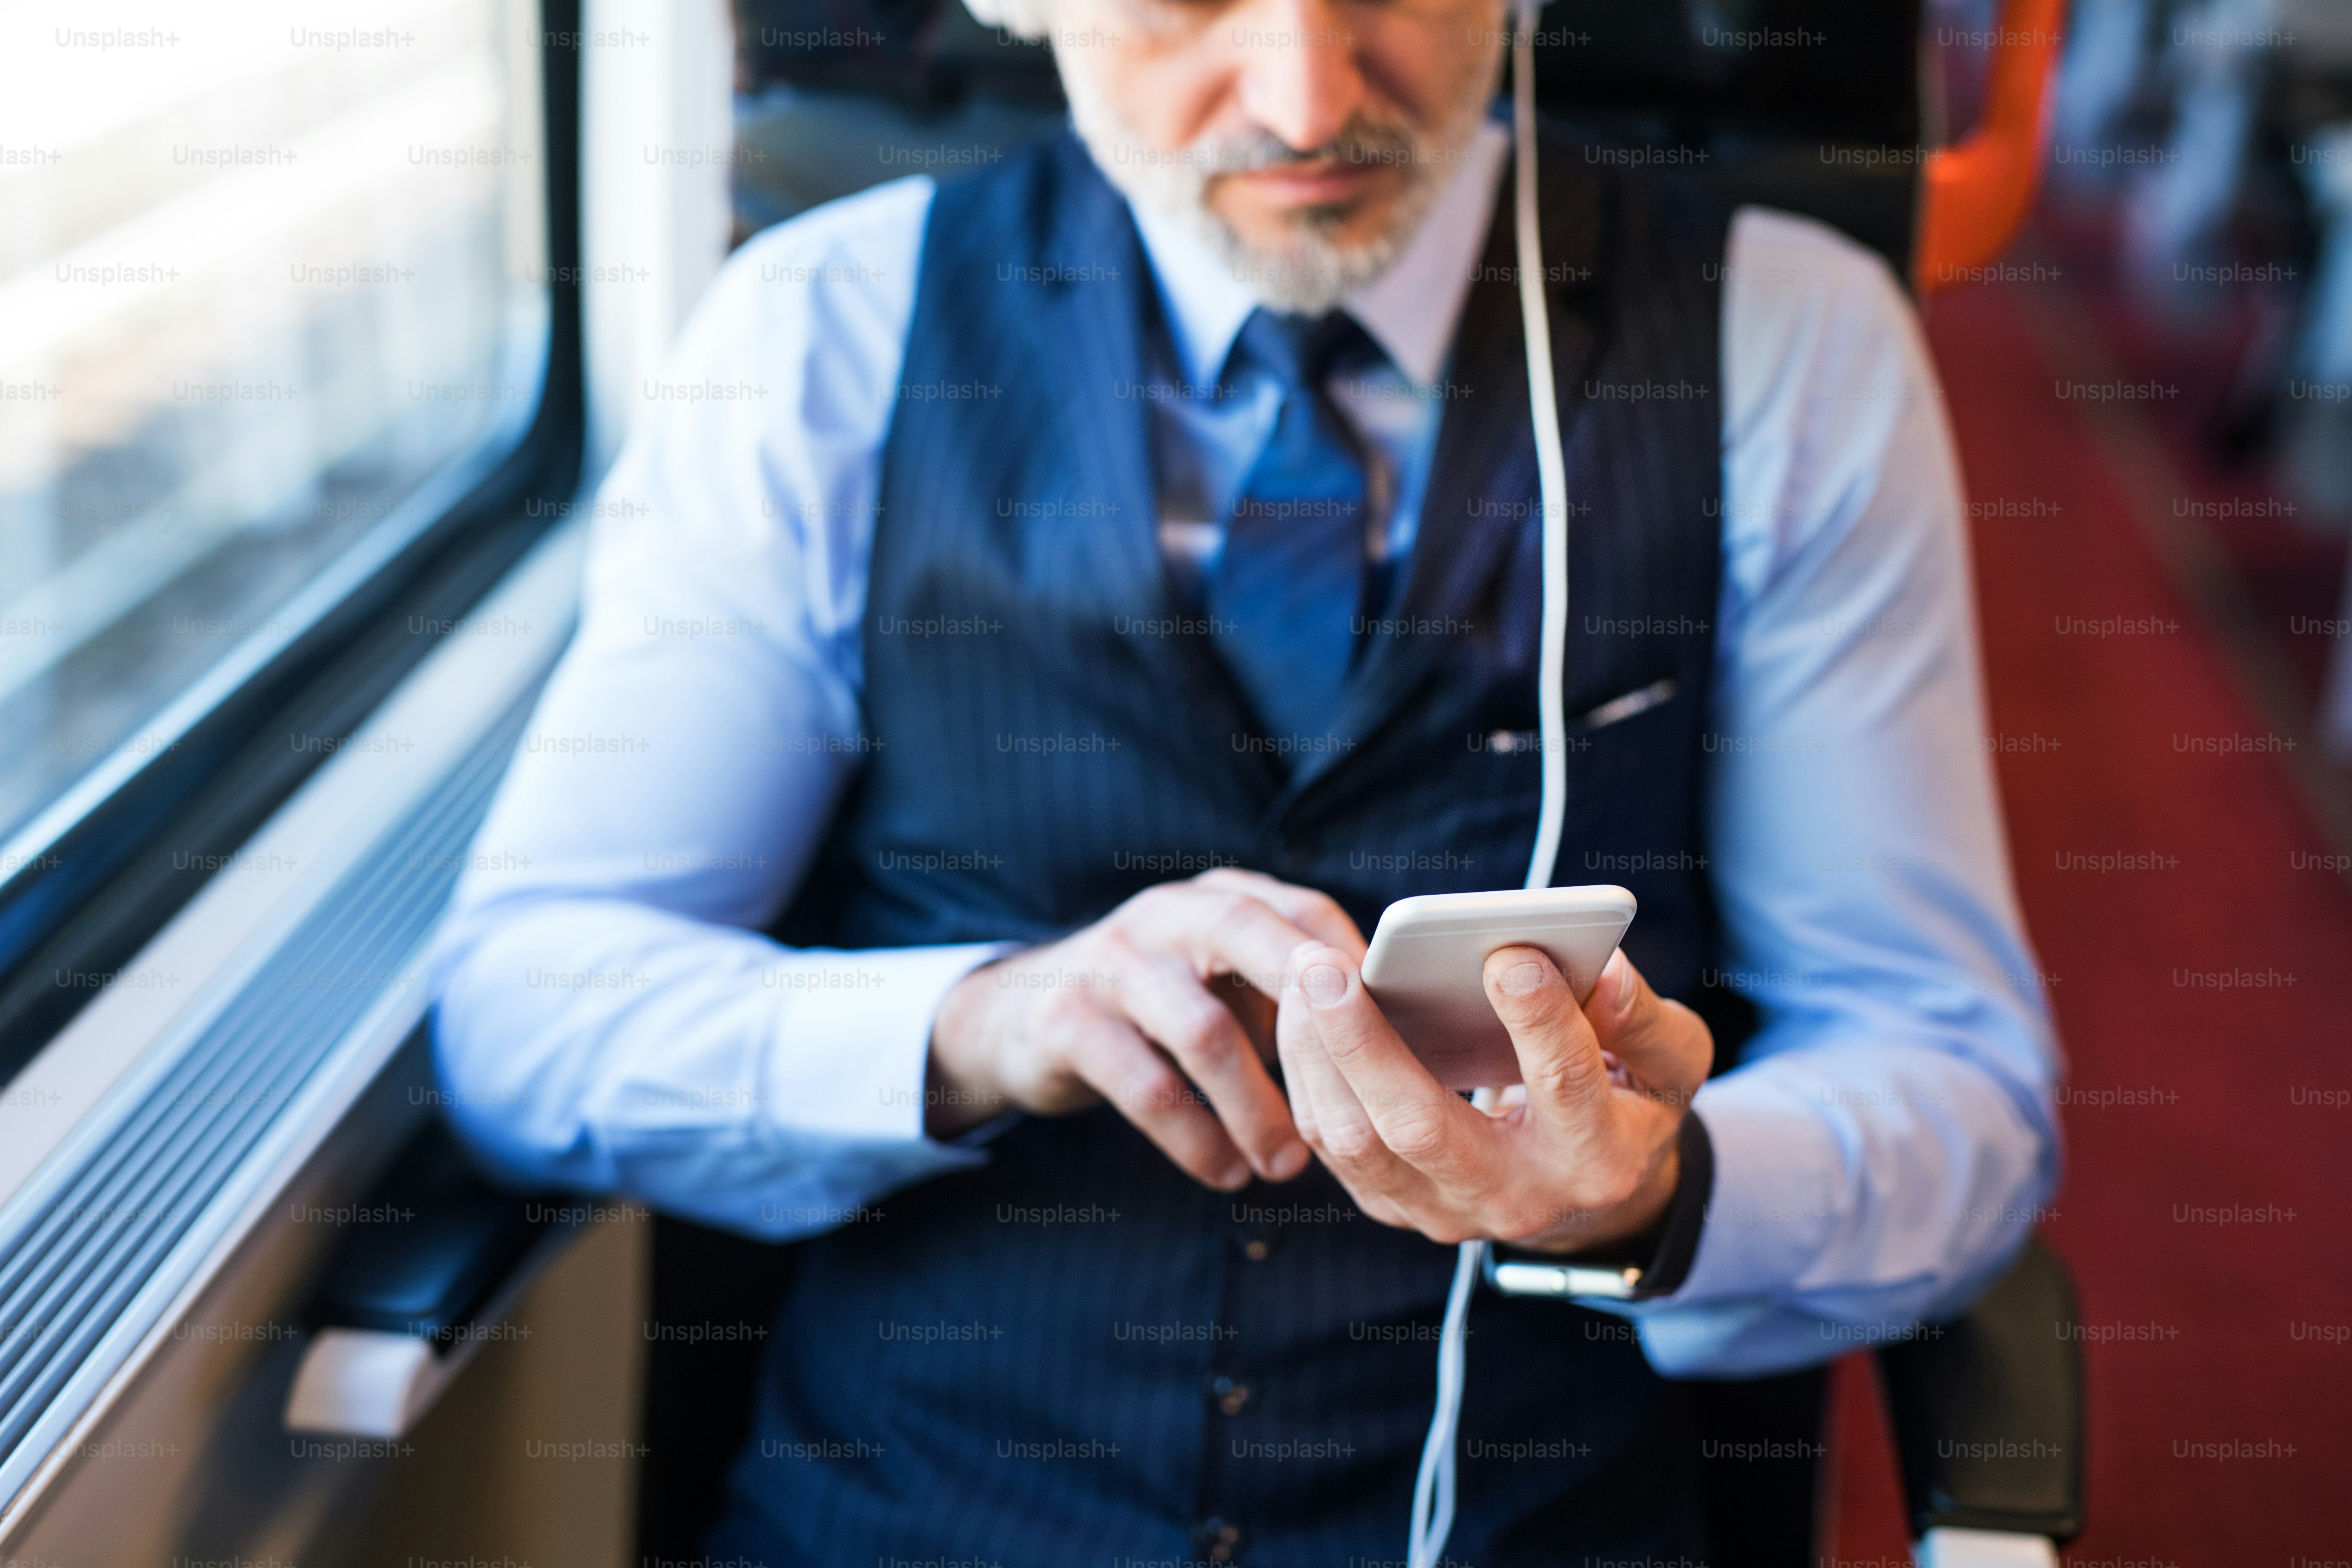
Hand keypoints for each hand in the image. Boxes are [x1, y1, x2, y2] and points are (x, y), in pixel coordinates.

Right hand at [927, 868, 1365, 1190]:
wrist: (1023, 1018)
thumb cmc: (1162, 1007)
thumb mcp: (1224, 980)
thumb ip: (1293, 994)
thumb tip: (1400, 1046)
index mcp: (1218, 898)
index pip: (1302, 910)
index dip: (1355, 970)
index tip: (1399, 1041)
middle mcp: (1166, 913)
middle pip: (1251, 939)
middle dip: (1313, 1018)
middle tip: (1361, 1095)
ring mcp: (1111, 962)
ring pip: (1204, 1032)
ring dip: (1256, 1108)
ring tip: (1288, 1165)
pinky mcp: (1068, 1020)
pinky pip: (1148, 1087)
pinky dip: (1196, 1139)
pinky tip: (1227, 1172)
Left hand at [1276, 942, 1710, 1251]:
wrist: (1588, 1191)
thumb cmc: (1629, 1103)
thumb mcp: (1668, 1065)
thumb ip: (1644, 1020)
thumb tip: (1605, 968)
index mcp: (1597, 1161)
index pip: (1563, 1085)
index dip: (1538, 1017)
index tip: (1506, 950)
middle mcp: (1514, 1199)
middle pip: (1421, 1127)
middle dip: (1366, 1044)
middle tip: (1325, 966)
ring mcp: (1444, 1211)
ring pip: (1357, 1140)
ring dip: (1317, 1054)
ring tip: (1302, 973)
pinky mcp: (1395, 1204)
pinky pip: (1332, 1143)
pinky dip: (1308, 1073)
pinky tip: (1301, 1010)